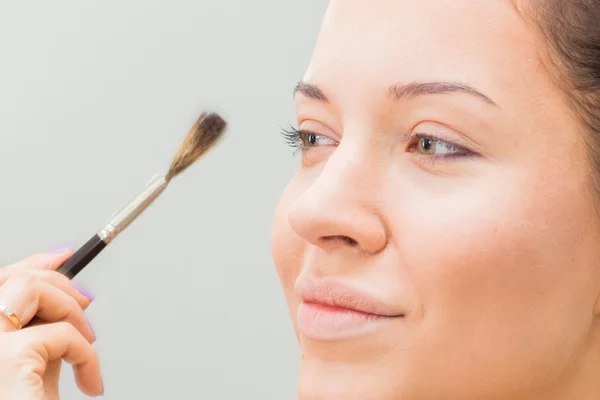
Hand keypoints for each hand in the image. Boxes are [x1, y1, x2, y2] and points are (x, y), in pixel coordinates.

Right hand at [0, 249, 102, 398]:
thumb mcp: (37, 367)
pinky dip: (87, 354)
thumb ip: (44, 330)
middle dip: (58, 282)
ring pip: (30, 290)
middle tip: (86, 307)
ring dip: (70, 312)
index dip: (34, 263)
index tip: (65, 256)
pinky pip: (62, 334)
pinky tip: (90, 382)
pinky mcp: (5, 360)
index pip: (0, 280)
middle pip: (11, 278)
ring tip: (86, 345)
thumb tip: (70, 296)